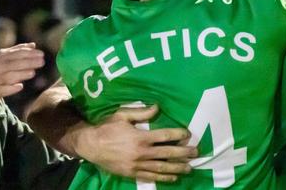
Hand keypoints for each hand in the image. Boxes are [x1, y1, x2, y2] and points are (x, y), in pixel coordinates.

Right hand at [0, 42, 44, 102]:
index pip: (17, 53)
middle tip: (42, 62)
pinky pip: (3, 89)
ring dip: (21, 74)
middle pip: (15, 64)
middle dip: (29, 62)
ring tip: (32, 73)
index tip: (42, 54)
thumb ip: (19, 50)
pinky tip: (20, 86)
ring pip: (9, 76)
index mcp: (1, 56)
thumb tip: (33, 45)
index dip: (30, 53)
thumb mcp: (5, 56)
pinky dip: (12, 88)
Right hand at [76, 104, 196, 182]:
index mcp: (141, 137)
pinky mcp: (132, 173)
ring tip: (189, 168)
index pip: (165, 136)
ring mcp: (137, 165)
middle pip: (167, 153)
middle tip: (196, 152)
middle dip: (183, 153)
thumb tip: (158, 107)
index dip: (178, 135)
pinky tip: (173, 178)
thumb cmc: (107, 127)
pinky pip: (150, 177)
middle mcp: (141, 153)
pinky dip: (163, 178)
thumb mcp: (122, 115)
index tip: (188, 134)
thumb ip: (141, 113)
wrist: (89, 145)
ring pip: (161, 168)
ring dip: (177, 168)